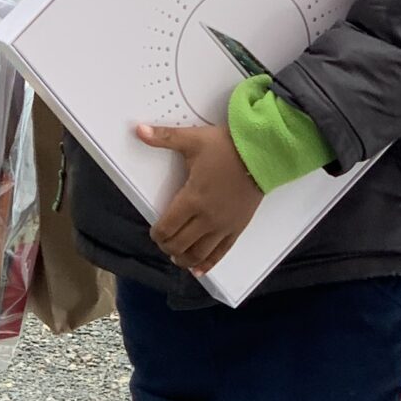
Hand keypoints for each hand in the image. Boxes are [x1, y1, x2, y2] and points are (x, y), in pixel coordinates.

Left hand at [138, 121, 263, 276]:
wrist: (263, 153)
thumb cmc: (227, 147)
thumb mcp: (193, 140)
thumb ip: (164, 138)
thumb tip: (138, 130)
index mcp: (192, 199)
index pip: (167, 228)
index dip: (157, 234)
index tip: (155, 232)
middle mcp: (206, 218)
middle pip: (180, 245)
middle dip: (167, 247)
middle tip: (163, 243)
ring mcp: (223, 226)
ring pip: (199, 254)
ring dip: (184, 259)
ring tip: (177, 258)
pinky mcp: (237, 228)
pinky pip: (221, 253)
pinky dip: (207, 264)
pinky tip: (199, 270)